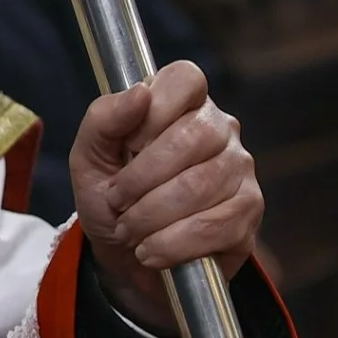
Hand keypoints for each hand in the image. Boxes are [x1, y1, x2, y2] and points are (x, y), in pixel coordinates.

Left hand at [70, 61, 263, 329]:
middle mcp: (221, 130)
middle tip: (117, 201)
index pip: (186, 79)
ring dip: (151, 216)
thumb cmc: (113, 199)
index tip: (127, 146)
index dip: (153, 111)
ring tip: (129, 230)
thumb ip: (103, 120)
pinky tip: (151, 251)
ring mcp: (240, 171)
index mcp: (184, 104)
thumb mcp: (90, 158)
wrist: (127, 259)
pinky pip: (216, 225)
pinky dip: (172, 243)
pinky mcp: (248, 214)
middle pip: (193, 136)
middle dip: (142, 178)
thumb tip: (139, 93)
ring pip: (201, 185)